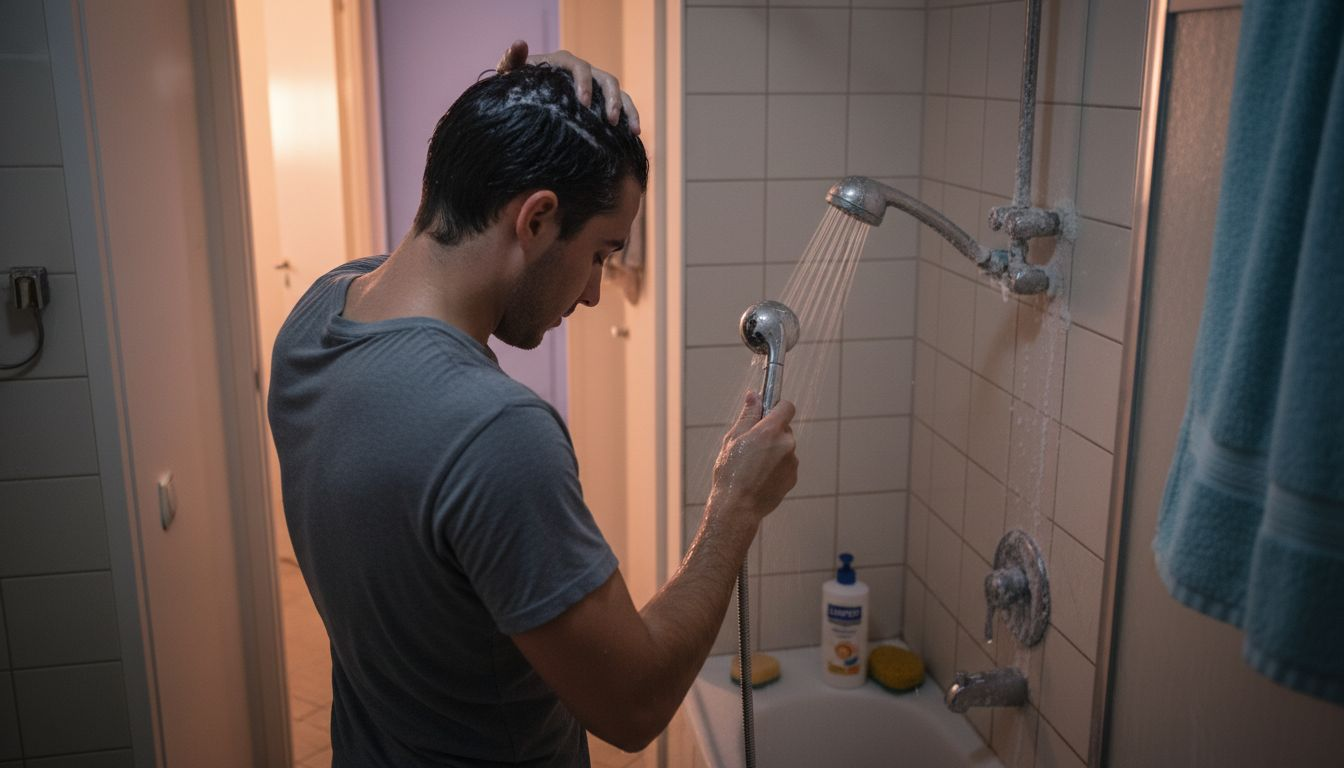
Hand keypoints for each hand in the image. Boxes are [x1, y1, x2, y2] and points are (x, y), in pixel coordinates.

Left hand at [496, 39, 641, 134]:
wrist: (525, 98)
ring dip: (627, 109)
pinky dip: (630, 117)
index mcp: (564, 62)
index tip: (584, 103)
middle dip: (611, 99)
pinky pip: (622, 105)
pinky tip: (633, 134)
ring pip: (619, 92)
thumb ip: (512, 60)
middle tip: (609, 120)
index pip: (580, 67)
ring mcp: (594, 85)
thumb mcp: (511, 74)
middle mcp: (583, 71)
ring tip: (632, 130)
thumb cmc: (517, 84)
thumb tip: (520, 43)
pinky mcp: (601, 100)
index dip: (584, 83)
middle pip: (605, 79)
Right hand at [708, 391, 798, 523]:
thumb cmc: (730, 472)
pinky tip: (759, 477)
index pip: (786, 407)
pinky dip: (776, 467)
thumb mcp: (733, 439)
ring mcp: (792, 462)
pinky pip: (786, 464)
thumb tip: (754, 396)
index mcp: (770, 431)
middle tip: (751, 445)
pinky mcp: (792, 478)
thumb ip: (747, 415)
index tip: (766, 413)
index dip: (777, 407)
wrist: (737, 507)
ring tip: (753, 466)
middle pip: (784, 429)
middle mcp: (787, 444)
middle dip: (771, 433)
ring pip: (785, 448)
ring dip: (774, 451)